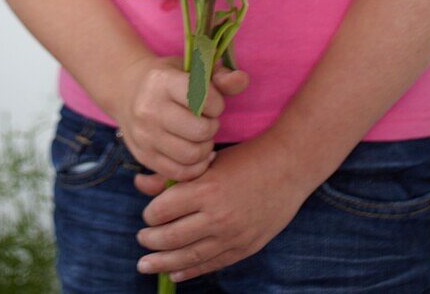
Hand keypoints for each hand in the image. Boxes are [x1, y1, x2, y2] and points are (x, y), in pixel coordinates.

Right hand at [114, 54, 249, 181]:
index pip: (202, 98)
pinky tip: (198, 154)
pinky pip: (178, 172)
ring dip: (205, 148)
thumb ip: (221, 76)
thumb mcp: (192, 68)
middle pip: (199, 130)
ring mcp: (144, 135)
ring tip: (203, 137)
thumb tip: (242, 80)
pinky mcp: (144, 156)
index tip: (213, 102)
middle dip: (212, 127)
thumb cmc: (170, 77)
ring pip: (190, 155)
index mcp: (162, 81)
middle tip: (209, 121)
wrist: (128, 90)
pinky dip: (195, 167)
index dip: (216, 103)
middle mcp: (149, 109)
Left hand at [133, 131, 308, 281]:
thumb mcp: (209, 161)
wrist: (290, 166)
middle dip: (151, 240)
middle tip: (142, 239)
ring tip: (146, 264)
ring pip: (188, 256)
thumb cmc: (248, 157)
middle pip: (170, 237)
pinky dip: (190, 271)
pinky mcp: (244, 247)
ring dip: (163, 262)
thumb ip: (174, 176)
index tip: (149, 214)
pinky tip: (175, 273)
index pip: (162, 211)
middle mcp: (217, 216)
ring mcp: (232, 235)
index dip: (150, 214)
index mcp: (206, 189)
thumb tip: (139, 183)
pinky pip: (211, 264)